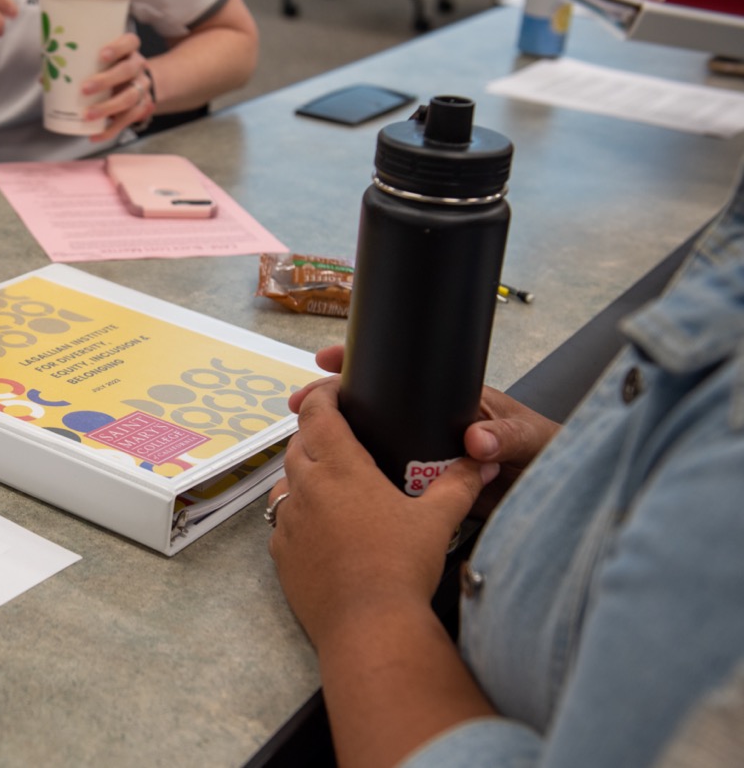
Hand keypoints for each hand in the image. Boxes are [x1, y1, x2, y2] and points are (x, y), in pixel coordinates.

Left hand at [81, 33, 154, 142]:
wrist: (135, 83)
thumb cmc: (110, 69)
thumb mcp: (98, 61)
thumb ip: (75, 66)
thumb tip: (44, 78)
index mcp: (128, 50)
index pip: (130, 42)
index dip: (118, 47)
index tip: (101, 55)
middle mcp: (138, 67)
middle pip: (128, 70)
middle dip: (106, 80)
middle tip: (85, 89)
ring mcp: (142, 88)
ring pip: (130, 97)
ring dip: (108, 108)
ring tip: (88, 115)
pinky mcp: (141, 108)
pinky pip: (128, 120)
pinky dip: (110, 130)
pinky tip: (94, 135)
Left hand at [268, 375, 496, 645]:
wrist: (369, 627)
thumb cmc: (402, 568)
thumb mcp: (438, 521)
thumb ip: (458, 485)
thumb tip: (479, 464)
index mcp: (340, 468)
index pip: (318, 413)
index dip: (322, 395)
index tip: (331, 390)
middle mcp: (306, 488)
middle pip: (298, 445)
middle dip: (314, 434)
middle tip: (338, 437)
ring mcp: (288, 522)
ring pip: (285, 483)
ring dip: (302, 475)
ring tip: (328, 482)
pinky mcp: (281, 554)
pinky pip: (282, 522)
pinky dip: (297, 515)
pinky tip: (319, 527)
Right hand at [300, 345, 560, 518]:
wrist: (554, 495)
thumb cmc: (543, 453)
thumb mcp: (528, 440)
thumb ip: (505, 437)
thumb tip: (476, 439)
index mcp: (450, 397)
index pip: (399, 370)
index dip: (360, 362)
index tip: (327, 359)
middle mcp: (426, 421)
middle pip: (370, 405)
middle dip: (330, 401)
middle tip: (299, 403)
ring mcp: (420, 453)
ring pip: (369, 441)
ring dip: (336, 440)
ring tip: (302, 443)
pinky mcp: (420, 486)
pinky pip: (381, 476)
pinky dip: (356, 476)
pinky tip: (330, 481)